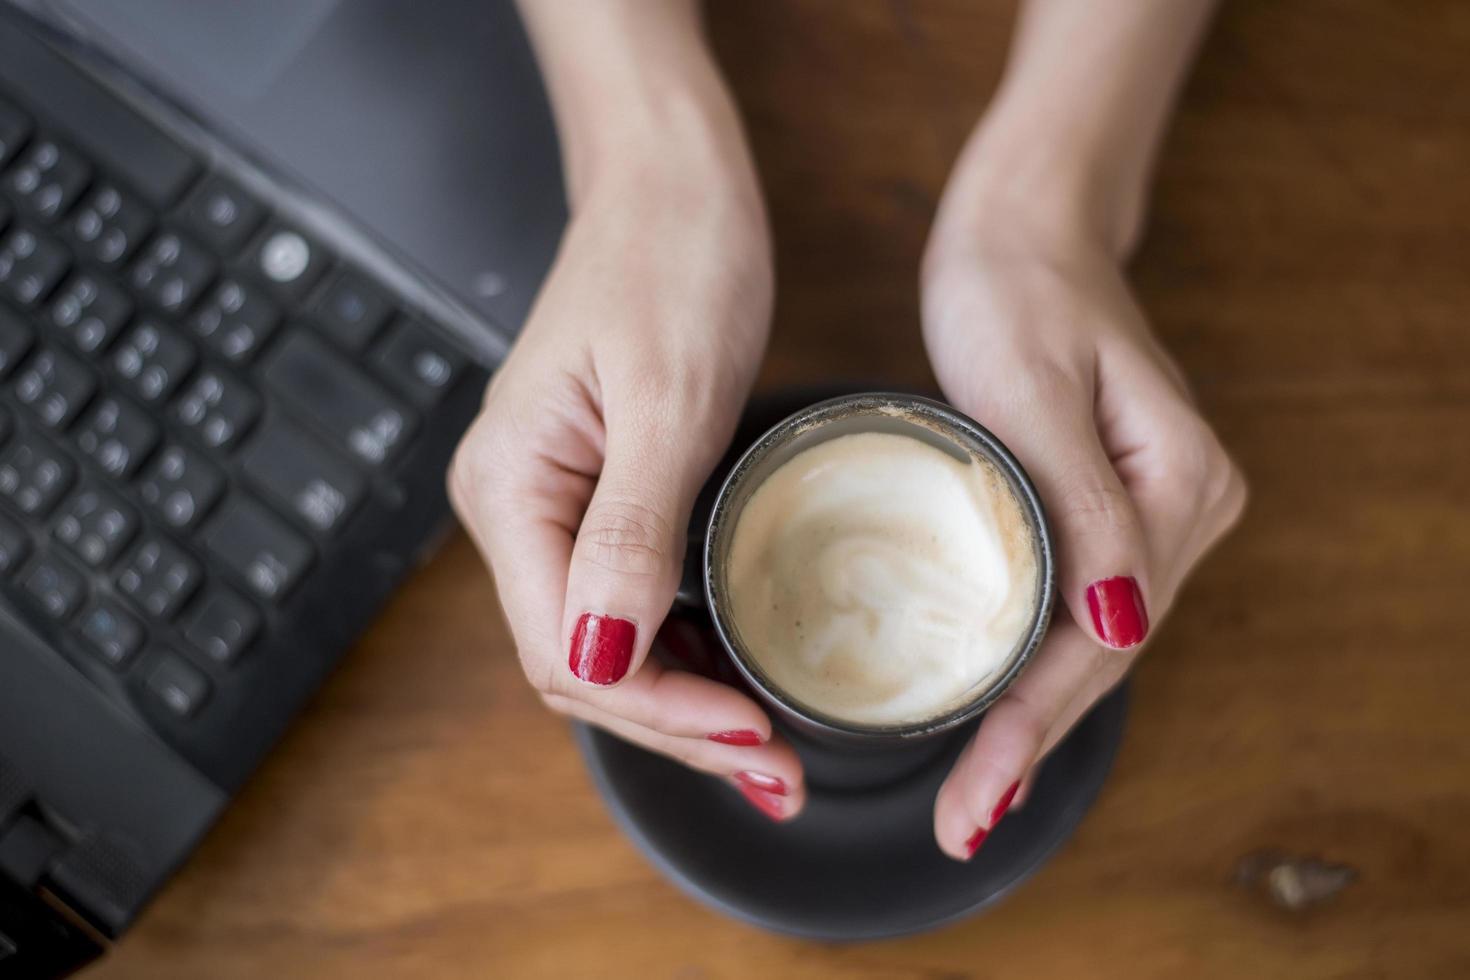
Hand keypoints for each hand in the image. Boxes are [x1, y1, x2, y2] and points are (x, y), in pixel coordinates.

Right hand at [450, 174, 807, 820]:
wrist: (671, 186)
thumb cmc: (671, 260)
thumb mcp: (667, 397)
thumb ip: (631, 532)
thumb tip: (605, 661)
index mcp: (509, 487)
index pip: (567, 647)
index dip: (661, 708)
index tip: (755, 734)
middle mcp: (512, 507)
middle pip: (581, 665)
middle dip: (679, 726)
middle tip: (780, 771)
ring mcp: (549, 505)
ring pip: (604, 645)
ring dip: (682, 704)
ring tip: (769, 752)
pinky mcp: (593, 497)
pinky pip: (624, 602)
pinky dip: (680, 653)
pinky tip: (734, 680)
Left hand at [921, 209, 1246, 859]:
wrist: (1025, 232)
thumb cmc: (1015, 291)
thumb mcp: (1032, 387)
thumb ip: (1079, 506)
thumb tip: (1118, 629)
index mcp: (1179, 484)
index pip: (1097, 632)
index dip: (1032, 719)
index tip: (977, 792)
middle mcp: (1186, 510)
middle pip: (1099, 654)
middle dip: (1026, 743)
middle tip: (963, 822)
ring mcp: (1157, 514)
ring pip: (1089, 642)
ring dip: (1030, 720)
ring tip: (973, 798)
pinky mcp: (1113, 508)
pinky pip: (1074, 606)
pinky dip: (1031, 666)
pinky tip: (994, 713)